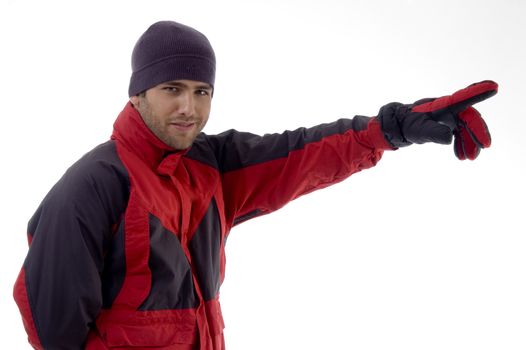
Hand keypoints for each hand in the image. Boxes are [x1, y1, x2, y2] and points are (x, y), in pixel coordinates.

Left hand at [377, 80, 497, 159]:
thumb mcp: (417, 130)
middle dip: (477, 132)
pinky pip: (457, 133)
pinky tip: (460, 156)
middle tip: (483, 147)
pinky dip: (460, 144)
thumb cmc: (403, 125)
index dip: (478, 93)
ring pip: (464, 128)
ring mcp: (444, 116)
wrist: (391, 128)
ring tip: (469, 158)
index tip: (493, 86)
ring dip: (469, 142)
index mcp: (440, 105)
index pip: (462, 99)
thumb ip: (433, 133)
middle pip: (468, 118)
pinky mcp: (442, 124)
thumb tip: (450, 138)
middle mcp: (444, 108)